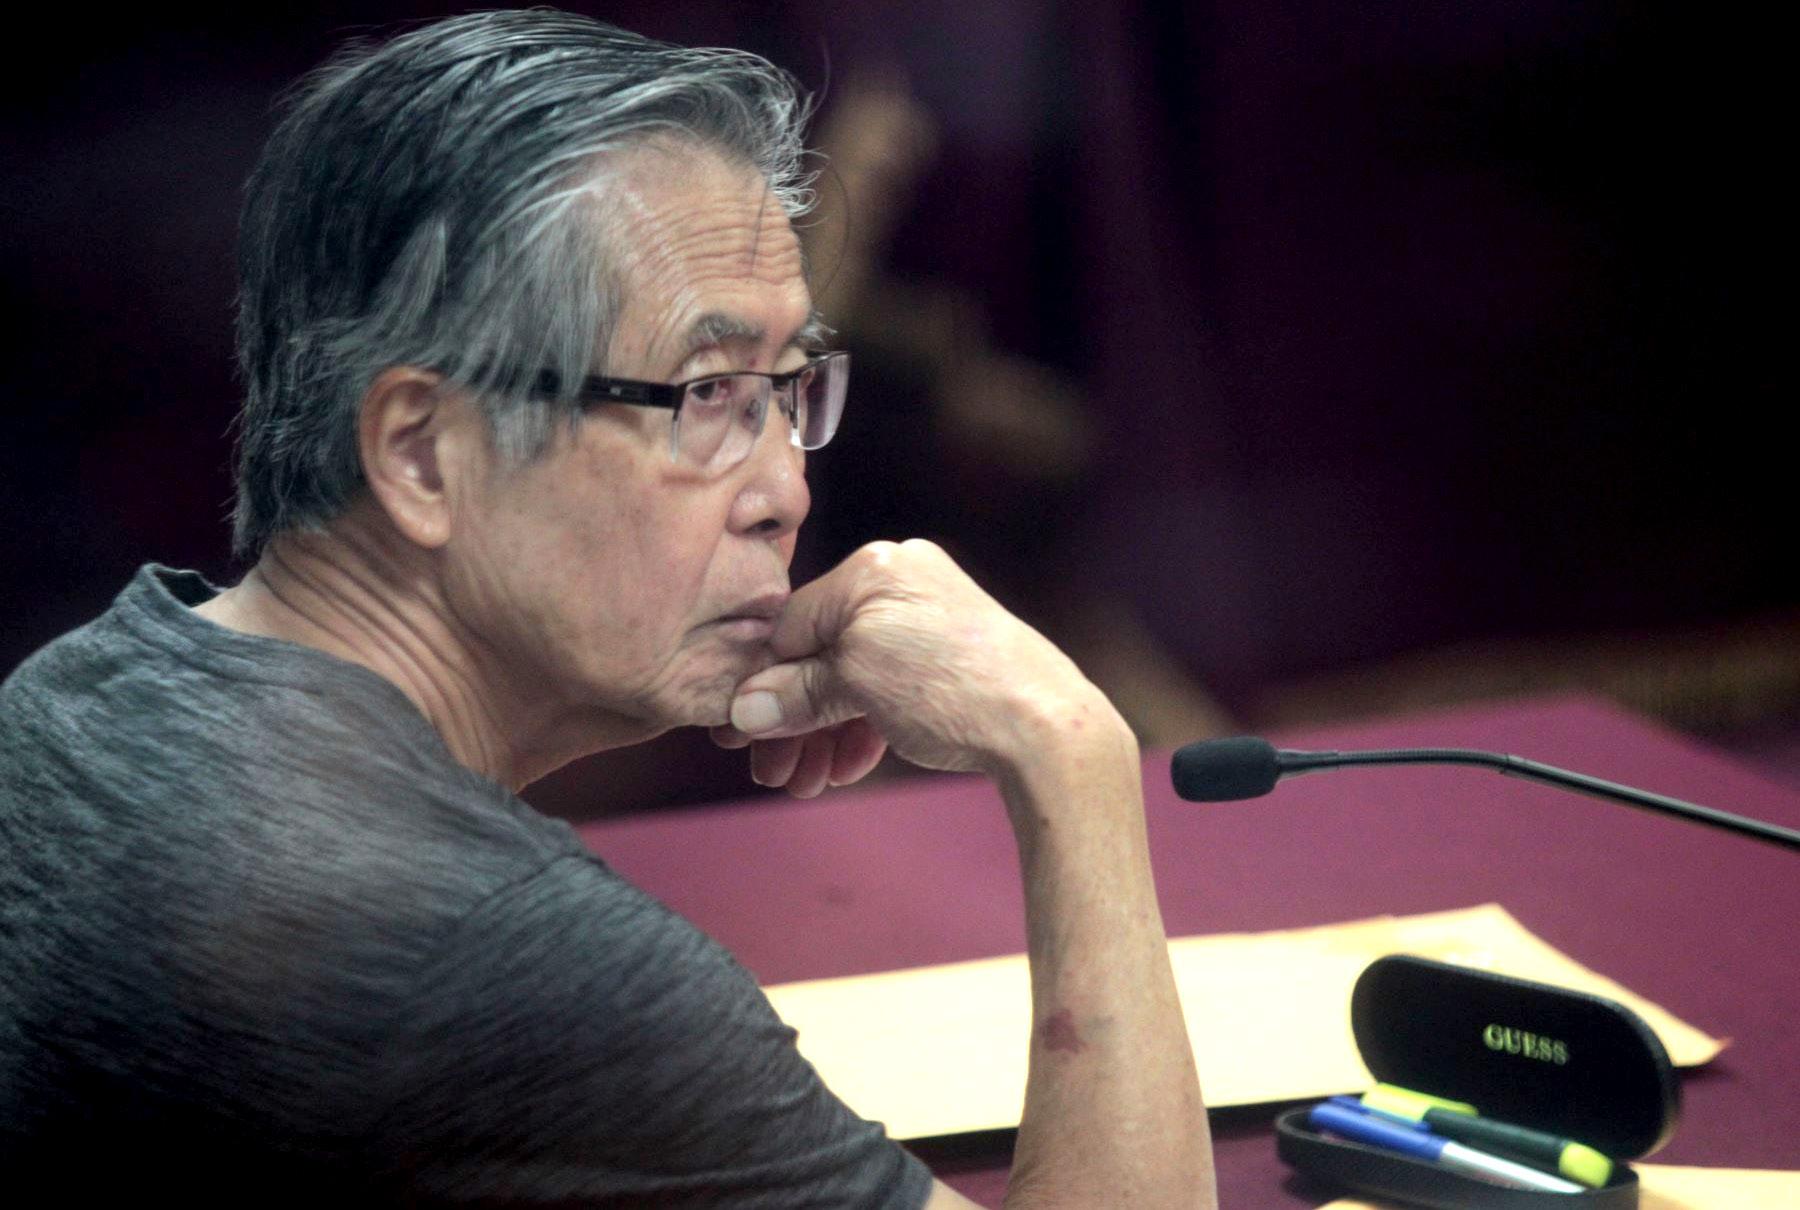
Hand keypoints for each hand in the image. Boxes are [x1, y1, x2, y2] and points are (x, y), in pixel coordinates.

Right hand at [711, 540, 1112, 795]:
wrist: (1045, 726)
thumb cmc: (954, 687)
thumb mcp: (858, 685)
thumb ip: (797, 694)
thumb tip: (746, 710)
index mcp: (873, 569)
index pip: (790, 625)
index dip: (761, 685)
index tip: (741, 735)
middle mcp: (902, 582)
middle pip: (819, 656)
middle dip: (792, 720)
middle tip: (776, 771)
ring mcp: (929, 620)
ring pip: (853, 679)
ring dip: (824, 733)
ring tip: (811, 782)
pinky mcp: (952, 658)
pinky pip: (888, 689)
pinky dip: (864, 727)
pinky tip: (851, 766)